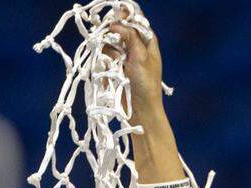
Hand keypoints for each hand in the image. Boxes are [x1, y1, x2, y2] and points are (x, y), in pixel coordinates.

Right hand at [104, 9, 164, 125]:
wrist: (139, 109)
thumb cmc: (146, 84)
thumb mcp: (141, 56)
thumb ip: (130, 37)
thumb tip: (116, 24)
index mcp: (147, 42)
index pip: (136, 21)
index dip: (126, 16)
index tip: (115, 17)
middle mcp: (135, 46)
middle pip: (119, 29)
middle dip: (112, 31)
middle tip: (109, 38)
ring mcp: (123, 56)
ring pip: (108, 41)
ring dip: (107, 46)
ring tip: (113, 59)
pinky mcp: (113, 66)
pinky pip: (103, 54)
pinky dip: (103, 57)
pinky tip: (107, 65)